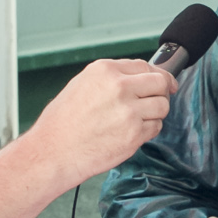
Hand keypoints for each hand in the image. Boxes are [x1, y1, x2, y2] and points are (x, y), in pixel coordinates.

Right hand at [23, 58, 175, 184]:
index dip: (157, 76)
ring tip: (136, 120)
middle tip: (155, 101)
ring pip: (162, 106)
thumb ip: (111, 79)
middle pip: (160, 83)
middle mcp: (119, 87)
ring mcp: (128, 111)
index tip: (164, 83)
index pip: (145, 66)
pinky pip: (155, 128)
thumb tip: (138, 79)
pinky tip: (129, 133)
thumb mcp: (82, 85)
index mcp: (105, 71)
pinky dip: (148, 131)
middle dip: (162, 92)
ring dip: (155, 113)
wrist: (53, 151)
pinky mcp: (134, 134)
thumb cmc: (62, 122)